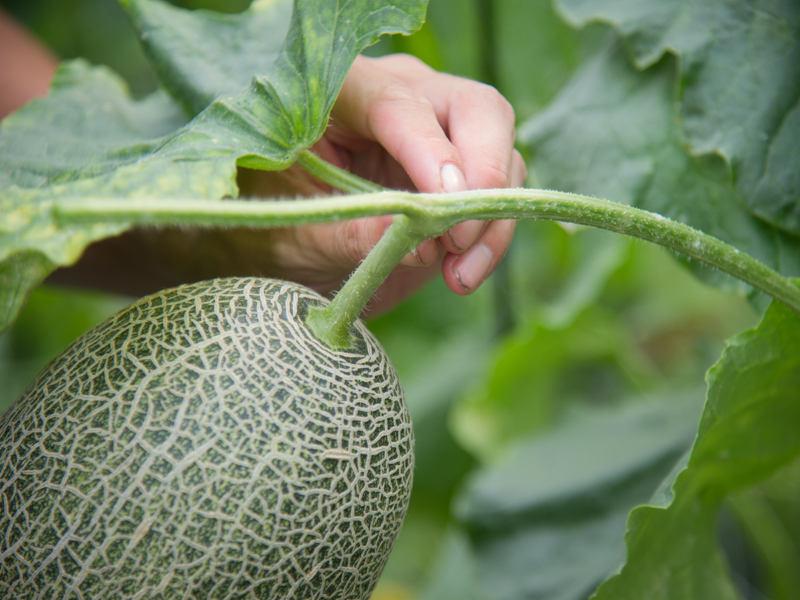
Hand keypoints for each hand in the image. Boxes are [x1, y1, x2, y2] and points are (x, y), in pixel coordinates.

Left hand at [246, 53, 526, 313]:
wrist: (283, 251)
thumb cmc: (275, 229)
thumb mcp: (300, 236)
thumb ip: (355, 234)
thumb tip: (424, 244)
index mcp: (345, 92)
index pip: (399, 105)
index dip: (429, 150)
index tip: (446, 200)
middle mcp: (404, 99)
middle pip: (477, 110)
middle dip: (483, 174)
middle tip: (460, 236)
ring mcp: (440, 135)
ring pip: (501, 154)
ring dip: (490, 217)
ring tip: (457, 274)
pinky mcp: (461, 177)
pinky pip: (500, 196)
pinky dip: (491, 237)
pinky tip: (461, 275)